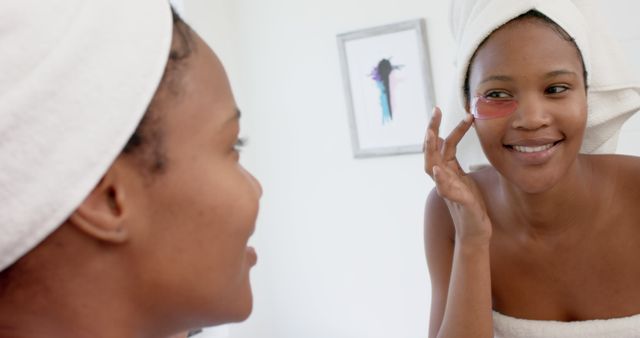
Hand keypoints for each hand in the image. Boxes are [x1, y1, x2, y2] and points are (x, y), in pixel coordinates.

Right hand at [424, 107, 491, 242]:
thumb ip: (460, 166)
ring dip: (430, 150)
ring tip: (431, 134)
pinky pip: (445, 188)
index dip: (451, 128)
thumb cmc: (472, 206)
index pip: (446, 145)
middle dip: (432, 130)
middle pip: (432, 150)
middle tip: (435, 111)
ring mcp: (447, 189)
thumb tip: (463, 152)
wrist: (475, 232)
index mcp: (448, 171)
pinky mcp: (457, 201)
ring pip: (432, 166)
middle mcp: (444, 178)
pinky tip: (437, 169)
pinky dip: (440, 178)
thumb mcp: (467, 181)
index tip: (464, 113)